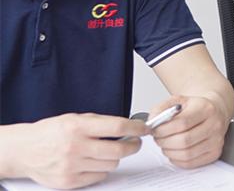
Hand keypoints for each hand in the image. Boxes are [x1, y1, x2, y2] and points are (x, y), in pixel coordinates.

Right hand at [2, 113, 144, 188]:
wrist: (24, 150)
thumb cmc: (49, 133)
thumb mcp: (74, 119)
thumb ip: (100, 123)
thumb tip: (128, 127)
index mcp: (77, 127)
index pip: (117, 127)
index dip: (136, 128)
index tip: (144, 129)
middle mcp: (75, 147)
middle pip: (118, 151)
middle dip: (133, 146)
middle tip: (135, 143)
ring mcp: (72, 166)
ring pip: (111, 165)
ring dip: (114, 158)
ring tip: (106, 152)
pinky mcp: (69, 181)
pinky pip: (99, 177)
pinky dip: (101, 170)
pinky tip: (93, 162)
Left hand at [149, 95, 229, 168]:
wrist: (214, 111)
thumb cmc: (195, 107)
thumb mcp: (178, 101)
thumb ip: (161, 109)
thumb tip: (151, 122)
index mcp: (206, 108)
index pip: (182, 123)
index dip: (164, 129)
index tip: (154, 130)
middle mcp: (215, 124)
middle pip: (184, 140)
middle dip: (164, 142)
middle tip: (158, 138)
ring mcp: (216, 140)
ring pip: (187, 154)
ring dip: (169, 152)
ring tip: (165, 144)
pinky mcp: (215, 153)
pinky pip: (191, 163)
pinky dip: (177, 159)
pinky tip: (174, 151)